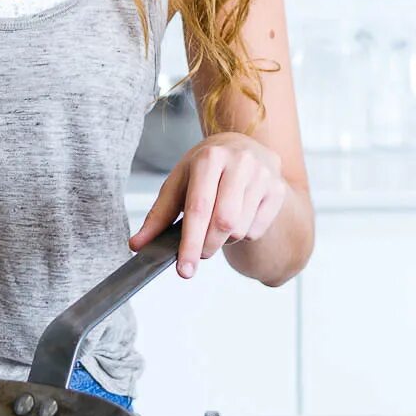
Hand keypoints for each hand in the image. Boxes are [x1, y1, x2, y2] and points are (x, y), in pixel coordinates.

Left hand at [130, 132, 286, 278]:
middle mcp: (240, 162)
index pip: (198, 208)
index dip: (189, 243)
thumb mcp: (178, 182)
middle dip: (206, 246)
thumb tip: (137, 244)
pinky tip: (238, 216)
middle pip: (223, 223)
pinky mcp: (278, 189)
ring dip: (223, 239)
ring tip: (217, 222)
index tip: (184, 269)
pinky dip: (242, 234)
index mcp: (209, 158)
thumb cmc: (205, 168)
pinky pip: (256, 230)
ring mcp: (263, 175)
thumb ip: (158, 215)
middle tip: (198, 250)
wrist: (241, 147)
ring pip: (240, 229)